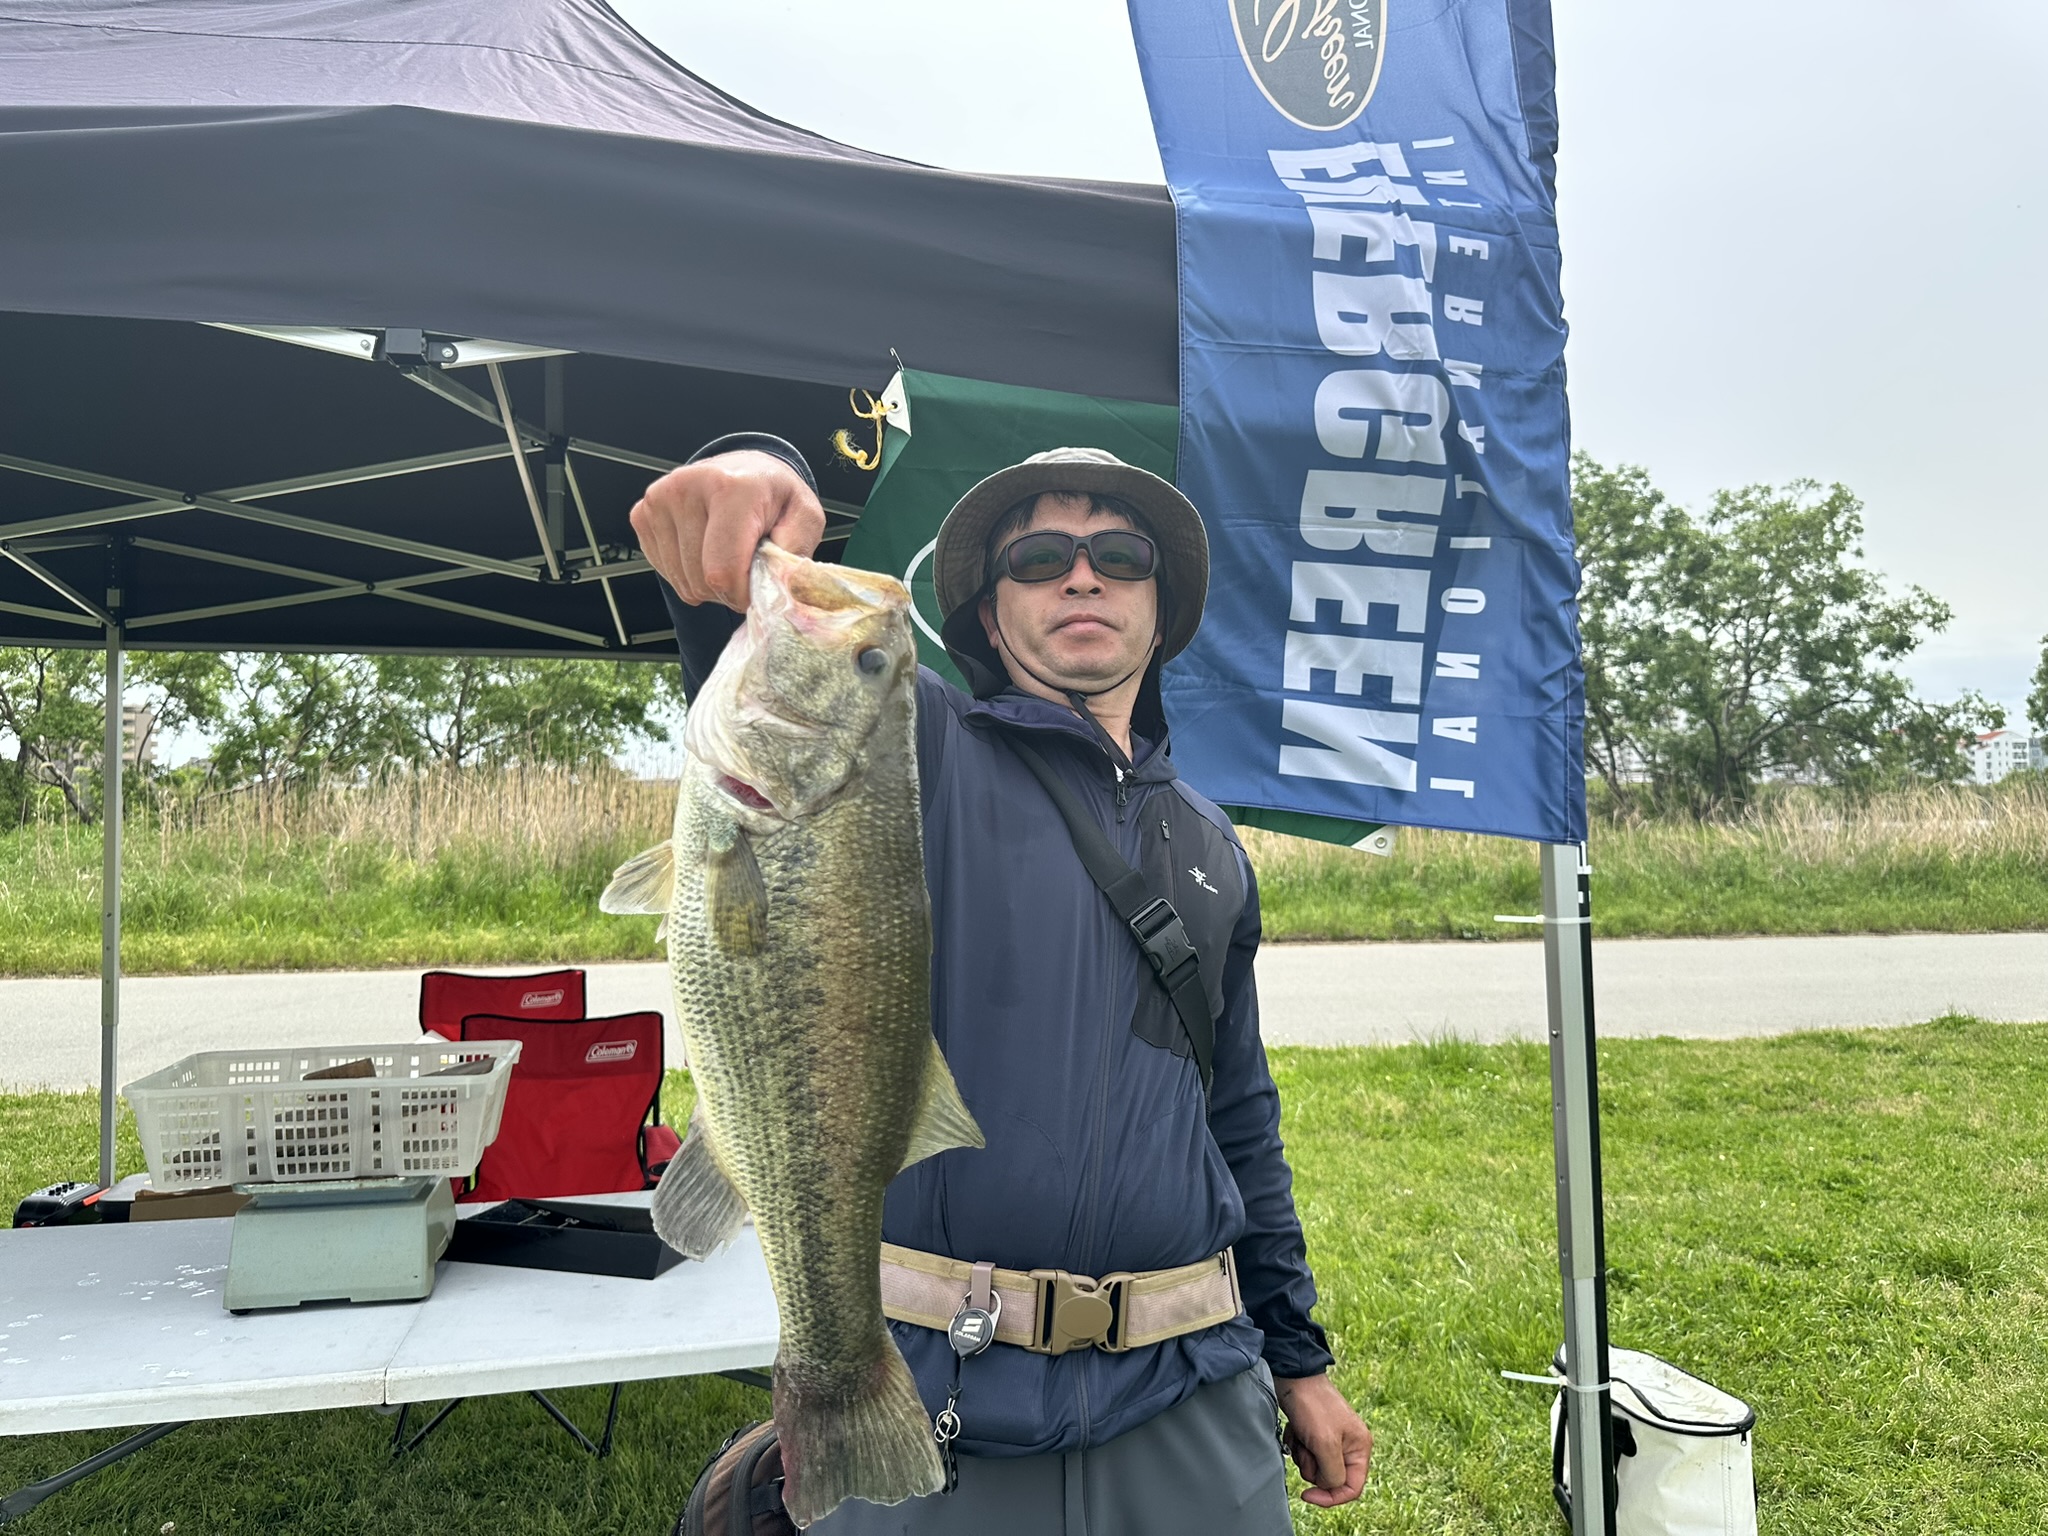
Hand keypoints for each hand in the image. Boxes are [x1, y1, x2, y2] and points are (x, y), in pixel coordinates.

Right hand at [629, 450, 824, 609]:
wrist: (744, 469)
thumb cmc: (773, 496)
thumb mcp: (805, 516)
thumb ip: (796, 551)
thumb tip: (780, 586)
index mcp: (732, 487)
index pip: (723, 570)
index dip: (742, 594)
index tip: (756, 586)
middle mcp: (688, 487)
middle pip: (701, 581)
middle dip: (728, 590)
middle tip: (745, 566)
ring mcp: (659, 500)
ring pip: (682, 582)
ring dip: (708, 584)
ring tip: (725, 554)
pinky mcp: (642, 514)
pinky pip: (665, 572)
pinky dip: (687, 574)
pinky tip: (703, 549)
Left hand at [1274, 1372, 1371, 1508]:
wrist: (1293, 1378)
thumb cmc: (1312, 1406)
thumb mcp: (1326, 1444)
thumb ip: (1333, 1473)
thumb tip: (1331, 1486)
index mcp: (1360, 1448)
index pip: (1352, 1488)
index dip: (1331, 1497)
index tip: (1307, 1495)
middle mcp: (1349, 1446)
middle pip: (1330, 1479)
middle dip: (1313, 1467)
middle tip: (1307, 1448)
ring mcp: (1331, 1440)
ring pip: (1315, 1467)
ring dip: (1303, 1455)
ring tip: (1301, 1435)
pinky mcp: (1315, 1434)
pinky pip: (1304, 1454)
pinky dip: (1296, 1446)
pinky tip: (1294, 1431)